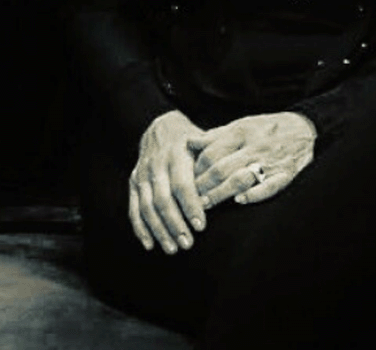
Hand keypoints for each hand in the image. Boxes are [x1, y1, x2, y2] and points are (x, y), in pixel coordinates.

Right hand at [128, 110, 209, 253]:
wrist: (160, 127)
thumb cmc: (191, 140)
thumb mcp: (205, 142)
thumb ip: (217, 160)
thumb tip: (242, 176)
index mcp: (176, 154)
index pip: (182, 184)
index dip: (191, 206)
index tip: (201, 226)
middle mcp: (156, 165)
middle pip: (163, 200)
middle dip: (175, 224)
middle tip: (188, 244)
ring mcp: (142, 175)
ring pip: (147, 207)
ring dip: (159, 230)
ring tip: (173, 248)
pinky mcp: (133, 183)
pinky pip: (134, 208)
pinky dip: (140, 228)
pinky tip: (150, 244)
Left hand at [191, 111, 316, 207]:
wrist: (306, 129)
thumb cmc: (268, 129)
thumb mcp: (241, 124)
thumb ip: (215, 136)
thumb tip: (188, 142)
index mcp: (241, 132)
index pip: (211, 152)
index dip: (195, 169)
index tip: (186, 181)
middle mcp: (254, 146)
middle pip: (221, 169)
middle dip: (202, 186)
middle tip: (189, 199)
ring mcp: (270, 161)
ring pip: (240, 179)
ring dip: (220, 194)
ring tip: (205, 205)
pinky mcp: (285, 175)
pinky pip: (269, 187)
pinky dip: (254, 195)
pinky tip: (239, 200)